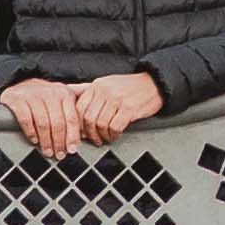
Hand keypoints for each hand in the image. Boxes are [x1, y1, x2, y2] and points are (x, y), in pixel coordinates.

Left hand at [5, 70, 164, 154]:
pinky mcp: (129, 108)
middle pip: (88, 118)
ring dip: (102, 136)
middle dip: (89, 133)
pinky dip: (113, 135)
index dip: (78, 124)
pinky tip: (115, 135)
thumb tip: (70, 98)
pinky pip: (114, 127)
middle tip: (94, 140)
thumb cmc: (130, 87)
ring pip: (100, 124)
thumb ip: (90, 92)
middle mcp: (104, 91)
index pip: (79, 108)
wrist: (154, 84)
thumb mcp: (107, 84)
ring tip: (105, 138)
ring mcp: (117, 99)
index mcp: (97, 86)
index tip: (81, 133)